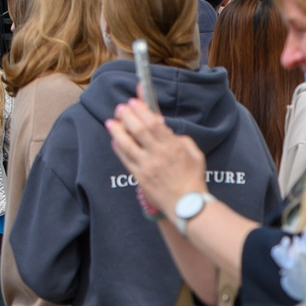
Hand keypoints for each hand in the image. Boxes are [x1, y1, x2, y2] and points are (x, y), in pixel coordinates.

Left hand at [106, 94, 205, 213]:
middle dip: (127, 116)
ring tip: (110, 122)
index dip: (142, 110)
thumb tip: (166, 129)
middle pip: (139, 130)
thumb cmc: (192, 178)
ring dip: (117, 131)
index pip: (154, 123)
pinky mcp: (140, 177)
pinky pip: (125, 160)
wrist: (186, 204)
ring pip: (127, 144)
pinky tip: (114, 141)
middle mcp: (158, 154)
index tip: (134, 101)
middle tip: (120, 108)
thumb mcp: (195, 154)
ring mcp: (147, 166)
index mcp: (173, 146)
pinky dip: (118, 149)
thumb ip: (181, 140)